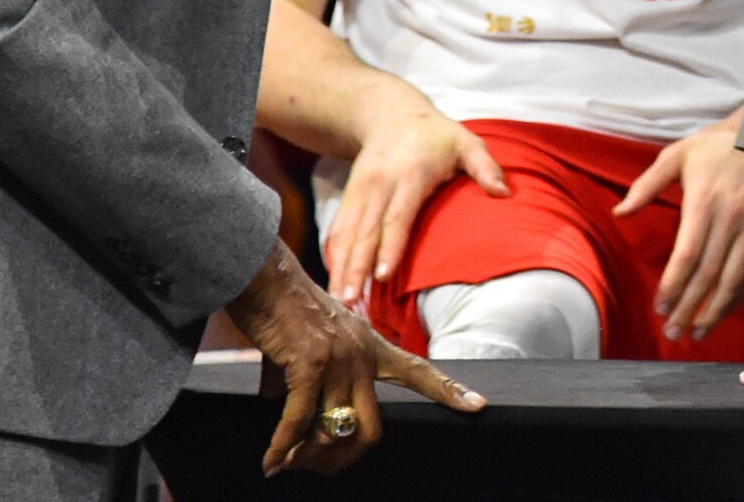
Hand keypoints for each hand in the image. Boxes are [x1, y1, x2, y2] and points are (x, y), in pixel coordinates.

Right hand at [226, 238, 480, 475]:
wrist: (264, 276)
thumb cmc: (283, 307)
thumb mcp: (313, 340)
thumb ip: (313, 378)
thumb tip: (291, 417)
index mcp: (371, 345)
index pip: (420, 371)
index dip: (449, 390)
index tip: (479, 405)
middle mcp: (363, 353)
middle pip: (372, 427)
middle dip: (345, 456)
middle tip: (319, 468)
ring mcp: (339, 359)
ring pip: (335, 430)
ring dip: (308, 455)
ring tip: (288, 463)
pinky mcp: (310, 364)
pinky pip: (299, 421)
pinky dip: (283, 446)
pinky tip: (272, 462)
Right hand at [321, 94, 508, 308]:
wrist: (390, 114)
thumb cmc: (437, 135)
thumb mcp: (466, 141)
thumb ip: (485, 167)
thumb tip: (504, 193)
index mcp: (410, 174)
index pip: (397, 216)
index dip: (389, 247)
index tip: (383, 277)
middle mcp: (379, 185)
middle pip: (365, 232)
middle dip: (356, 269)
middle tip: (349, 303)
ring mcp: (359, 191)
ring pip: (347, 234)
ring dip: (341, 269)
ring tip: (338, 303)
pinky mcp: (348, 197)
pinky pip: (338, 230)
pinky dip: (334, 258)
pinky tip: (334, 284)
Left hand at [618, 115, 743, 340]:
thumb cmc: (715, 148)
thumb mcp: (676, 155)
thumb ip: (646, 185)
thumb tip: (619, 212)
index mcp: (705, 201)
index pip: (688, 254)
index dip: (674, 285)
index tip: (659, 307)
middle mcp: (732, 218)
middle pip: (709, 274)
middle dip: (689, 307)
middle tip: (673, 332)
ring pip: (735, 280)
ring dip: (716, 311)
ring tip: (698, 332)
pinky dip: (740, 297)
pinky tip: (724, 311)